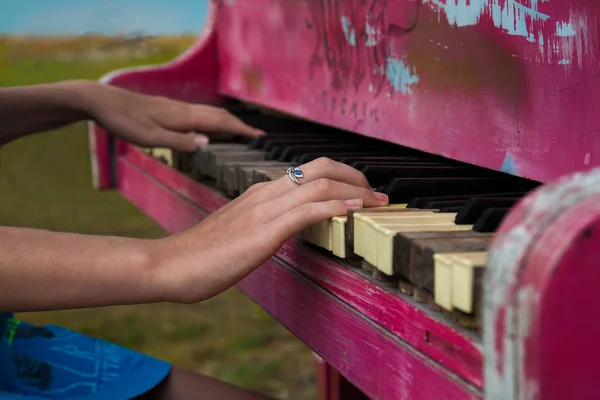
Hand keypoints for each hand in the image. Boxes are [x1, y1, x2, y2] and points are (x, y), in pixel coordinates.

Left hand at [83, 82, 264, 150]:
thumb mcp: (150, 137)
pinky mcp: (168, 109)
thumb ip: (179, 141)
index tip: (260, 136)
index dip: (241, 129)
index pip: (220, 122)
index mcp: (182, 117)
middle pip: (218, 116)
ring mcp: (176, 108)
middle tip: (256, 136)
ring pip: (209, 114)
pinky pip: (198, 114)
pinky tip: (208, 127)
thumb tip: (207, 143)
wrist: (101, 100)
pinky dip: (212, 121)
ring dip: (227, 122)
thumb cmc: (124, 121)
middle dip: (239, 125)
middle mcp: (183, 110)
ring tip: (239, 132)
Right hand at [152, 157, 388, 303]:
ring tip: (376, 204)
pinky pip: (306, 211)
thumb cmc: (203, 253)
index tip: (362, 192)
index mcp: (260, 192)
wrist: (170, 264)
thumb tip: (289, 226)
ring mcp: (264, 210)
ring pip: (320, 184)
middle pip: (321, 167)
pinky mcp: (263, 232)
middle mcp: (265, 193)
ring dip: (355, 191)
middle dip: (355, 176)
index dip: (342, 176)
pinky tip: (353, 212)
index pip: (309, 171)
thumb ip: (264, 222)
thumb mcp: (240, 230)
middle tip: (377, 195)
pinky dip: (335, 207)